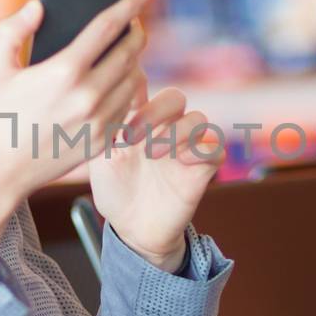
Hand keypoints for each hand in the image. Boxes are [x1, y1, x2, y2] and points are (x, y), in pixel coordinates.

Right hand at [0, 0, 151, 245]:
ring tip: (124, 51)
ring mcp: (98, 121)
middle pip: (129, 52)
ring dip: (134, 61)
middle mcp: (88, 96)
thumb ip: (14, 29)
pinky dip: (127, 90)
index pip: (108, 27)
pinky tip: (116, 82)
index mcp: (63, 71)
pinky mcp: (102, 141)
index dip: (129, 5)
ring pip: (134, 80)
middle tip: (134, 22)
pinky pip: (127, 107)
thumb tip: (38, 6)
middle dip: (136, 32)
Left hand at [89, 72, 221, 271]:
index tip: (116, 108)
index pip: (146, 87)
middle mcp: (167, 128)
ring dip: (176, 131)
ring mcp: (187, 147)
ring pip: (198, 119)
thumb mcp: (100, 157)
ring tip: (151, 153)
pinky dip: (201, 149)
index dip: (134, 89)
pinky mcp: (203, 169)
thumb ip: (102, 128)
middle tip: (131, 136)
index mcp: (142, 119)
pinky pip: (215, 147)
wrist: (132, 227)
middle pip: (175, 98)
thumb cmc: (115, 189)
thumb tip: (101, 98)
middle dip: (155, 111)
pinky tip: (180, 161)